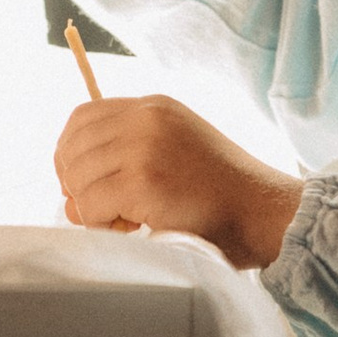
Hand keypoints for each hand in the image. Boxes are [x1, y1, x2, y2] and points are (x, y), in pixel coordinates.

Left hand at [56, 94, 302, 268]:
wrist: (266, 211)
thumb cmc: (225, 194)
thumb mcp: (180, 147)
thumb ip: (133, 152)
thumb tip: (73, 187)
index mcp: (154, 107)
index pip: (83, 117)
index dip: (71, 152)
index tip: (82, 183)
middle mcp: (146, 117)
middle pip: (72, 145)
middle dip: (74, 183)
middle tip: (100, 211)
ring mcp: (143, 146)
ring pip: (76, 177)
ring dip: (89, 208)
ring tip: (122, 222)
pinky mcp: (143, 181)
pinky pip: (90, 204)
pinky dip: (99, 224)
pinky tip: (130, 229)